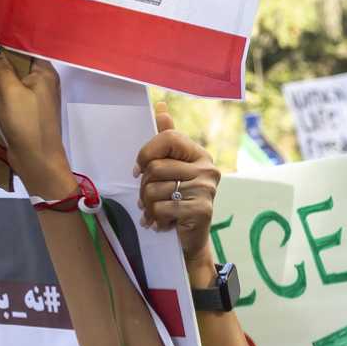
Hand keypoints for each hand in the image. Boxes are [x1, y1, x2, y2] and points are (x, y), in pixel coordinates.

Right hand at [0, 40, 74, 200]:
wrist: (36, 160)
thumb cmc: (27, 123)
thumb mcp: (11, 92)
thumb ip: (1, 68)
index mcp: (45, 72)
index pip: (26, 48)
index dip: (8, 40)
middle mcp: (43, 82)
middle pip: (19, 62)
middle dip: (0, 55)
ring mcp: (34, 97)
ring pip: (13, 77)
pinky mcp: (25, 110)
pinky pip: (10, 91)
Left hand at [135, 105, 221, 266]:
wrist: (191, 239)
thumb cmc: (177, 199)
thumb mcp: (171, 169)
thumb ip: (166, 140)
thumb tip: (160, 106)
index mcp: (199, 154)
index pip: (168, 137)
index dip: (146, 153)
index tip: (139, 169)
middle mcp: (207, 168)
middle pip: (156, 168)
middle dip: (144, 187)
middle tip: (147, 199)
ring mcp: (207, 189)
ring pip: (155, 190)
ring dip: (148, 206)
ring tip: (154, 213)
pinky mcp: (202, 210)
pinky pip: (163, 208)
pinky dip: (156, 219)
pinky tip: (163, 223)